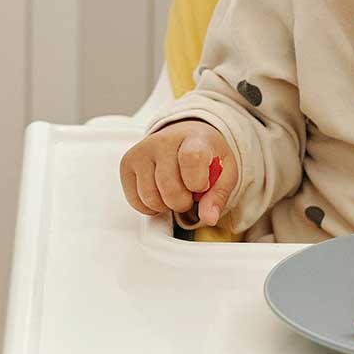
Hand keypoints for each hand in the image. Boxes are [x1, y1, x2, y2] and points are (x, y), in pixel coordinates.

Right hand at [119, 120, 236, 226]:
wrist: (187, 135)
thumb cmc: (207, 154)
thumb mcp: (226, 172)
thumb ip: (219, 195)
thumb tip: (209, 218)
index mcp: (195, 138)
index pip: (191, 158)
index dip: (197, 182)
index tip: (202, 186)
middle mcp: (164, 141)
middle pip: (169, 186)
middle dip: (182, 202)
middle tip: (190, 194)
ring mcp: (143, 151)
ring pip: (150, 197)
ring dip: (166, 205)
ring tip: (176, 191)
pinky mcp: (127, 163)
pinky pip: (135, 200)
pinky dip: (150, 207)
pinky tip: (161, 193)